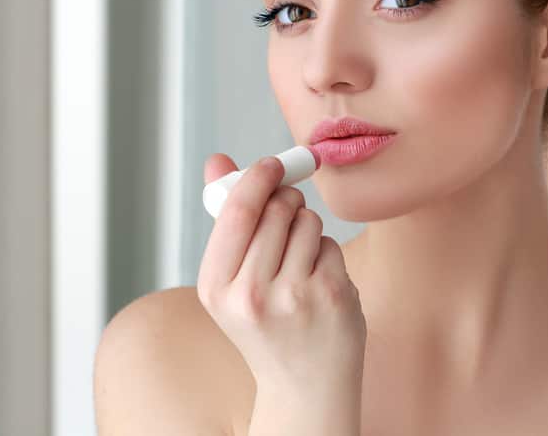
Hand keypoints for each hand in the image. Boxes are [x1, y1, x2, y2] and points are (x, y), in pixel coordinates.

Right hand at [197, 153, 367, 398]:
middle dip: (286, 199)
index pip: (237, 212)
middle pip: (276, 210)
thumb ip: (226, 220)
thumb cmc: (266, 324)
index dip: (257, 178)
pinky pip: (330, 243)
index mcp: (215, 288)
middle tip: (288, 211)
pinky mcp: (332, 296)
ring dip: (308, 228)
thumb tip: (217, 160)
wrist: (303, 387)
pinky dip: (326, 254)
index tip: (270, 164)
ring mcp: (295, 298)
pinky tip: (318, 283)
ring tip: (300, 262)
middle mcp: (251, 295)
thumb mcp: (231, 281)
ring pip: (308, 221)